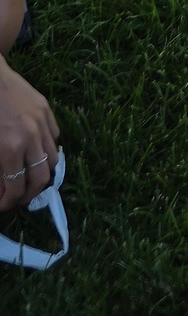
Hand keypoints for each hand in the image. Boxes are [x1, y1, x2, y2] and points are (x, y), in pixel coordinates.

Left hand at [0, 57, 58, 212]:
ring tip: (30, 176)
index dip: (9, 202)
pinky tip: (33, 149)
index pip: (16, 187)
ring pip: (53, 159)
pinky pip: (54, 136)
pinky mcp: (46, 109)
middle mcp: (31, 137)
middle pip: (41, 179)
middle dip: (29, 194)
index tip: (3, 205)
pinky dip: (46, 148)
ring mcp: (42, 122)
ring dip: (42, 173)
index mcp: (10, 149)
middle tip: (19, 198)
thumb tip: (2, 188)